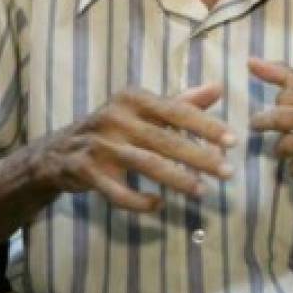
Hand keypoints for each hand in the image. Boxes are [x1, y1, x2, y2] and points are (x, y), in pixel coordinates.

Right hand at [30, 85, 235, 212]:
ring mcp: (99, 145)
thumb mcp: (144, 110)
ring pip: (146, 164)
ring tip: (202, 192)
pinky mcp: (86, 171)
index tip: (233, 141)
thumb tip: (218, 88)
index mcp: (133, 98)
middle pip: (165, 139)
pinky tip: (159, 205)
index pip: (176, 111)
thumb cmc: (114, 127)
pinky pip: (118, 192)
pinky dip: (140, 201)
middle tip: (228, 172)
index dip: (206, 125)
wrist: (59, 151)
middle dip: (199, 157)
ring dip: (177, 180)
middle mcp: (115, 117)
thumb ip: (182, 102)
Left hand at [248, 58, 292, 195]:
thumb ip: (286, 76)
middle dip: (265, 123)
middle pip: (286, 119)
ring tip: (284, 148)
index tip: (279, 109)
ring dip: (280, 149)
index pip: (288, 96)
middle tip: (256, 125)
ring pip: (290, 145)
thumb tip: (251, 61)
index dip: (278, 104)